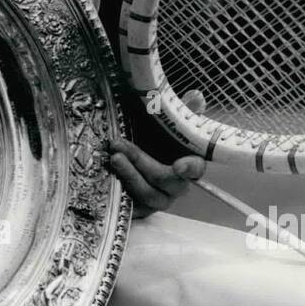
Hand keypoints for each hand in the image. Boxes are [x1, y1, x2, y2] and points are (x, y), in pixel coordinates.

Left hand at [107, 88, 207, 219]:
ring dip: (130, 176)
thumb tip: (196, 97)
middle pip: (166, 181)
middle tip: (120, 148)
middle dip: (142, 163)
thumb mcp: (164, 121)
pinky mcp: (140, 208)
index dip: (190, 167)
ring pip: (149, 195)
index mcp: (188, 165)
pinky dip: (121, 193)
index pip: (196, 168)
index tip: (179, 165)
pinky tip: (108, 177)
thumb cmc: (152, 138)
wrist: (132, 152)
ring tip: (114, 158)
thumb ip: (181, 110)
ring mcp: (159, 199)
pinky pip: (133, 207)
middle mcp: (176, 186)